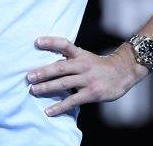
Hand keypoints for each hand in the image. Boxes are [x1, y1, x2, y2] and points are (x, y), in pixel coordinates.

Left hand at [27, 36, 149, 116]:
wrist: (123, 72)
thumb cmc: (100, 66)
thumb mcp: (87, 57)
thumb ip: (71, 59)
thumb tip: (49, 64)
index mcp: (81, 54)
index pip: (64, 44)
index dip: (51, 42)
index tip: (37, 42)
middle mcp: (83, 65)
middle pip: (60, 67)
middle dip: (43, 72)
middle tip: (29, 76)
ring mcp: (87, 79)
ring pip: (63, 83)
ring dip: (47, 87)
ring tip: (33, 90)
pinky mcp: (91, 93)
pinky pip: (72, 101)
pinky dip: (59, 107)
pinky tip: (48, 111)